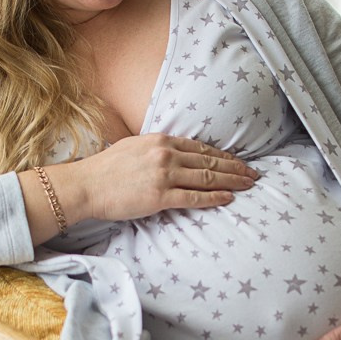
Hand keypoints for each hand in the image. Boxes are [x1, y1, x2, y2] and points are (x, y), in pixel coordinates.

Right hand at [78, 134, 257, 221]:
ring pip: (207, 177)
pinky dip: (214, 197)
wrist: (87, 185)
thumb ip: (156, 149)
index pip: (200, 147)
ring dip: (231, 181)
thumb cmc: (106, 169)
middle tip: (253, 174)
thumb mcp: (134, 146)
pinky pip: (194, 197)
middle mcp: (166, 154)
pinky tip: (228, 198)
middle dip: (235, 168)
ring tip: (247, 185)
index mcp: (161, 140)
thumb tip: (173, 153)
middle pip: (210, 161)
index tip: (237, 161)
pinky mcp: (160, 196)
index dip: (223, 155)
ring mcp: (164, 175)